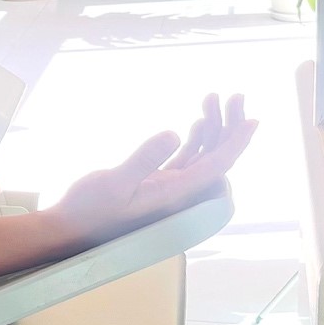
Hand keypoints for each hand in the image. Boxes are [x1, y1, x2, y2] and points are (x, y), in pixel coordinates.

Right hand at [52, 95, 255, 246]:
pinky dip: (196, 140)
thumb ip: (144, 160)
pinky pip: (187, 160)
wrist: (71, 228)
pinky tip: (198, 124)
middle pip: (215, 157)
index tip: (253, 120)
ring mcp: (169, 188)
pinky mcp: (157, 184)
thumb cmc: (89, 210)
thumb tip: (174, 133)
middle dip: (228, 127)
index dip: (236, 143)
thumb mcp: (114, 182)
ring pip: (202, 156)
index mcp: (174, 193)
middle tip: (234, 96)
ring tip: (213, 100)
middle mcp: (178, 192)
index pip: (216, 165)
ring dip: (212, 129)